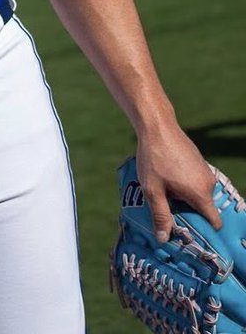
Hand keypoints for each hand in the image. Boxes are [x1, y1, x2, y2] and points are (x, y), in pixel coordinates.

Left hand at [136, 126, 220, 240]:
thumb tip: (163, 239)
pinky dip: (184, 184)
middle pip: (203, 208)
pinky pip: (194, 180)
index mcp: (200, 193)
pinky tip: (167, 179)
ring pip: (197, 193)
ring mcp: (204, 170)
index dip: (204, 232)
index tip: (190, 236)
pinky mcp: (198, 161)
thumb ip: (160, 215)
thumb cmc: (154, 158)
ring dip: (184, 197)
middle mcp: (208, 183)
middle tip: (170, 216)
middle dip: (189, 214)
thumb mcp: (152, 190)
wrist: (156, 125)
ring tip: (165, 196)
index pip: (214, 221)